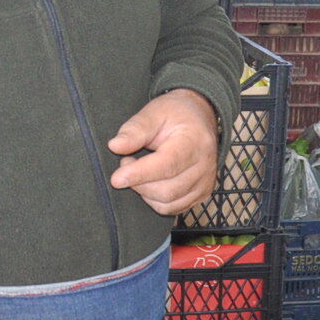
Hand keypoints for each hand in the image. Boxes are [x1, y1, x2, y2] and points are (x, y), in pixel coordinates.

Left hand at [106, 88, 218, 213]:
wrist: (200, 117)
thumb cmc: (176, 114)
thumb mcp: (154, 112)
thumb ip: (135, 130)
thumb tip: (115, 146)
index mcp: (195, 142)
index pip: (167, 165)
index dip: (140, 174)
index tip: (116, 178)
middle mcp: (204, 166)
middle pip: (166, 190)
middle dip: (138, 182)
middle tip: (126, 162)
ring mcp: (205, 183)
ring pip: (168, 203)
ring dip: (144, 192)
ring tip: (138, 171)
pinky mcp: (201, 194)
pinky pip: (173, 208)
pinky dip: (155, 200)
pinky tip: (149, 183)